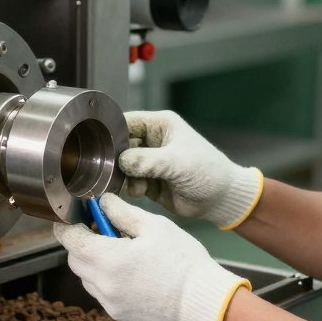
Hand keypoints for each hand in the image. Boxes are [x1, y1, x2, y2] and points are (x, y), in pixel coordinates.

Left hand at [54, 194, 249, 320]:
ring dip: (93, 263)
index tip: (72, 218)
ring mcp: (109, 302)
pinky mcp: (118, 314)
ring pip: (86, 278)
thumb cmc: (182, 259)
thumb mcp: (154, 226)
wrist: (201, 299)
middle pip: (75, 260)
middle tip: (104, 232)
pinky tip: (129, 272)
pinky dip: (105, 280)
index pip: (70, 240)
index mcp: (108, 259)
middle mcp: (103, 284)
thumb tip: (101, 203)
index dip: (67, 226)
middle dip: (82, 243)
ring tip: (121, 253)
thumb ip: (121, 212)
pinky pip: (100, 292)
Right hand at [121, 111, 263, 228]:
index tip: (101, 147)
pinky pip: (129, 182)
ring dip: (123, 176)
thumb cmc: (208, 172)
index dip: (113, 132)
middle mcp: (151, 141)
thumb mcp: (177, 162)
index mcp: (160, 124)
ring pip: (122, 165)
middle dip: (116, 159)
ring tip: (136, 185)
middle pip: (120, 145)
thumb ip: (147, 161)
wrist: (220, 199)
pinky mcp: (148, 181)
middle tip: (116, 171)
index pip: (127, 121)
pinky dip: (130, 188)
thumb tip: (122, 161)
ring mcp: (149, 161)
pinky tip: (140, 192)